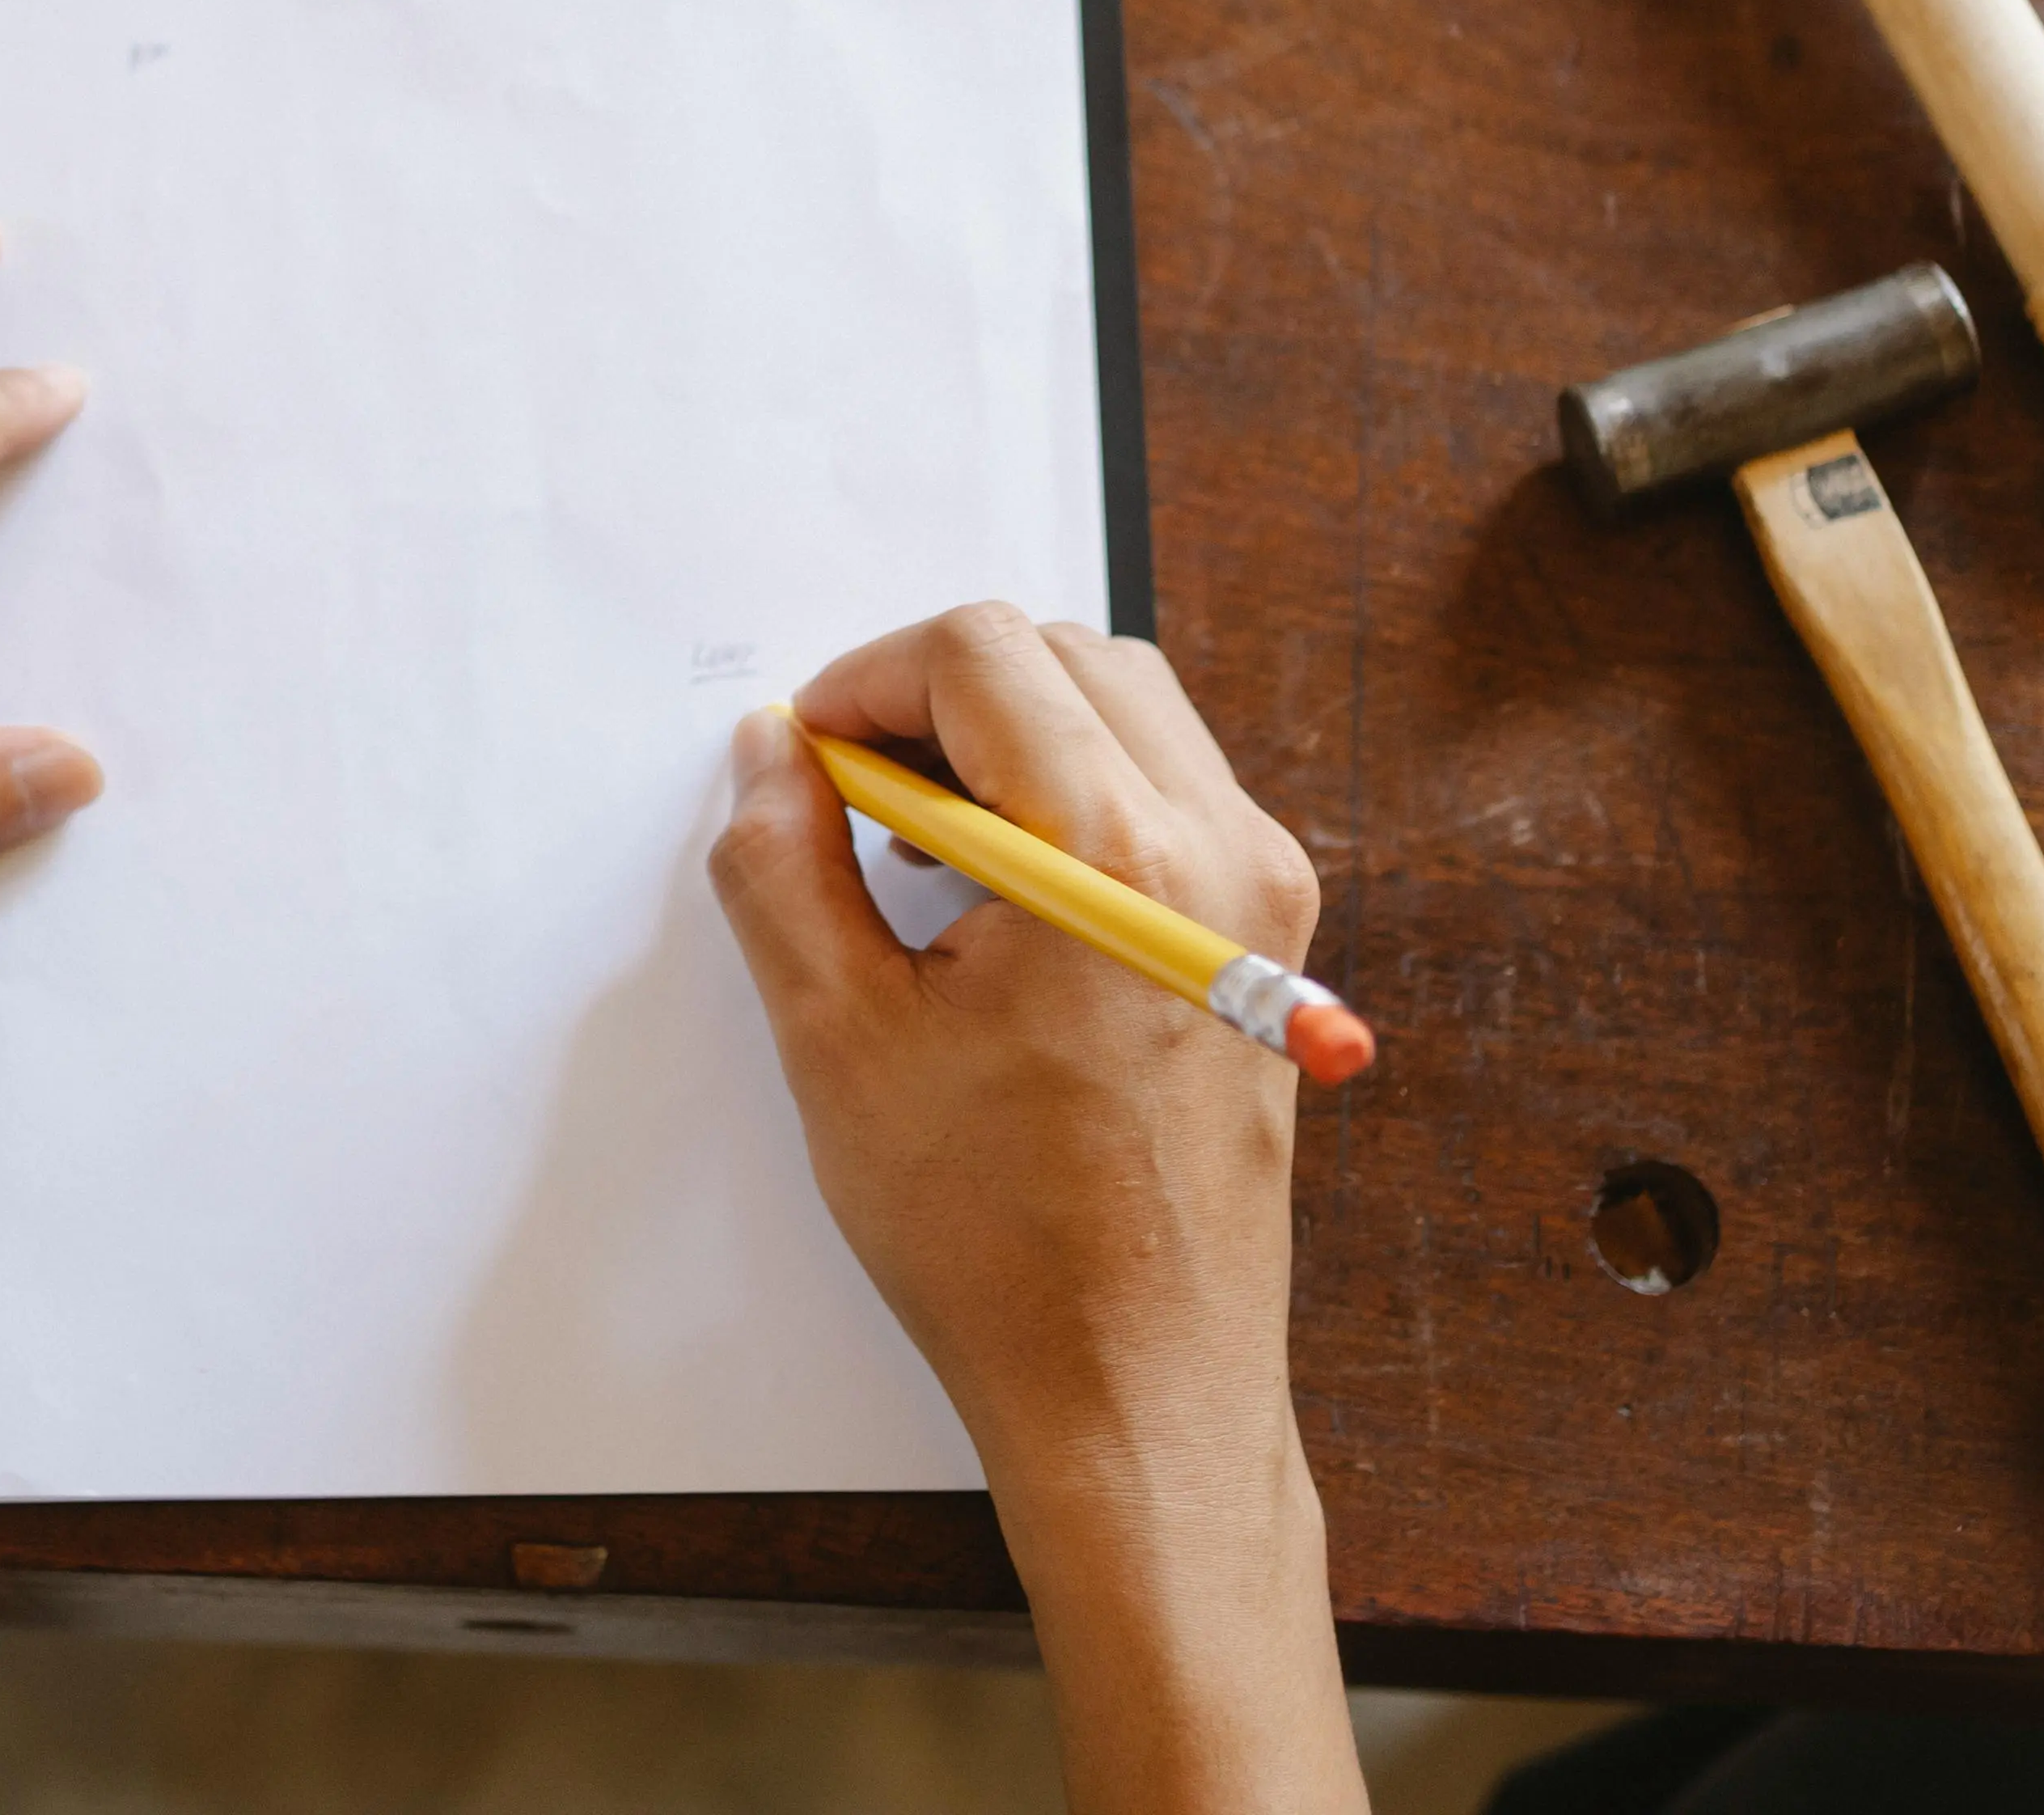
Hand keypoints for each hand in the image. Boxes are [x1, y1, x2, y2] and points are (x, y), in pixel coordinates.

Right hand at [711, 605, 1362, 1814]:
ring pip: (1129, 712)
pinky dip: (1074, 796)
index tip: (806, 756)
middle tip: (849, 794)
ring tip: (915, 855)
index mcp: (1115, 857)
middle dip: (939, 694)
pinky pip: (1172, 794)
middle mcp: (1222, 849)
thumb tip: (771, 756)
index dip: (868, 678)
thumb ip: (783, 865)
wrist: (1140, 1390)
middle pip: (1068, 657)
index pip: (983, 652)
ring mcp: (1266, 894)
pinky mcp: (1272, 942)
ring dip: (1009, 739)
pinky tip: (994, 902)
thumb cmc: (1001, 1243)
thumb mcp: (840, 1040)